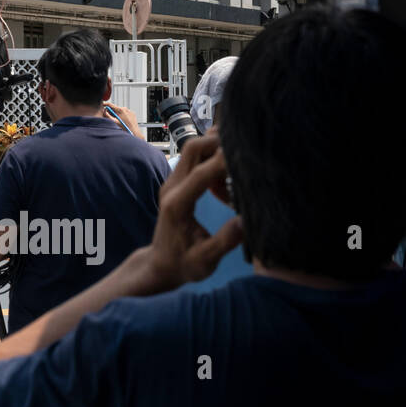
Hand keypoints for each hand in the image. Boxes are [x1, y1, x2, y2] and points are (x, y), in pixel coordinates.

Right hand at [103, 101, 142, 138]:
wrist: (134, 131)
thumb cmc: (125, 128)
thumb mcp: (114, 122)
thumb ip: (108, 116)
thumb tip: (104, 111)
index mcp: (120, 110)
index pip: (110, 105)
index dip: (105, 104)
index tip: (102, 105)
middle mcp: (125, 109)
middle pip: (115, 108)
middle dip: (112, 112)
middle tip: (111, 118)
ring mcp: (129, 111)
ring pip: (120, 111)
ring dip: (117, 114)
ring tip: (118, 121)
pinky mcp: (132, 113)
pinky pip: (125, 113)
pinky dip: (123, 115)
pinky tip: (123, 121)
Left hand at [128, 131, 243, 295]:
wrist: (161, 264)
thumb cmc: (183, 265)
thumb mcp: (205, 260)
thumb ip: (224, 241)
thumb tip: (245, 221)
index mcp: (178, 204)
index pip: (200, 174)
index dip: (222, 161)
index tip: (246, 155)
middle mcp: (172, 187)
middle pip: (192, 149)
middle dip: (218, 142)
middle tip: (246, 150)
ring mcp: (173, 183)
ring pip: (193, 151)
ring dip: (216, 150)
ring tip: (239, 168)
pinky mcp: (178, 183)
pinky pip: (195, 161)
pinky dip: (213, 161)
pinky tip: (227, 182)